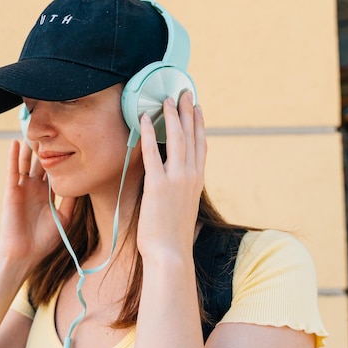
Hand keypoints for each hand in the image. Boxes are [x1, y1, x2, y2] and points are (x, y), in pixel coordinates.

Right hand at [0, 139, 75, 267]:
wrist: (24, 254)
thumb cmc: (44, 241)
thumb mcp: (64, 219)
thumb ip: (72, 201)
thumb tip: (83, 184)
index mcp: (48, 194)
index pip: (55, 171)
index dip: (61, 157)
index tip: (71, 141)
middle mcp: (35, 188)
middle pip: (41, 163)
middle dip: (47, 148)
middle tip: (54, 128)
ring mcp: (23, 188)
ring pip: (27, 163)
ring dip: (30, 147)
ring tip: (35, 129)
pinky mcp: (12, 191)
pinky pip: (13, 171)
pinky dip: (13, 157)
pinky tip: (16, 143)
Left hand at [136, 91, 206, 260]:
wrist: (171, 254)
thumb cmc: (173, 237)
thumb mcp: (184, 211)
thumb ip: (183, 195)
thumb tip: (181, 191)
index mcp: (197, 181)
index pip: (201, 145)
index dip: (199, 124)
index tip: (198, 107)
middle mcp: (191, 176)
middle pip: (192, 136)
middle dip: (188, 112)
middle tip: (185, 92)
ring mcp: (176, 180)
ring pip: (177, 139)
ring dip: (172, 116)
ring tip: (168, 99)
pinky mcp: (158, 185)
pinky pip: (153, 154)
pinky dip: (150, 134)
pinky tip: (147, 119)